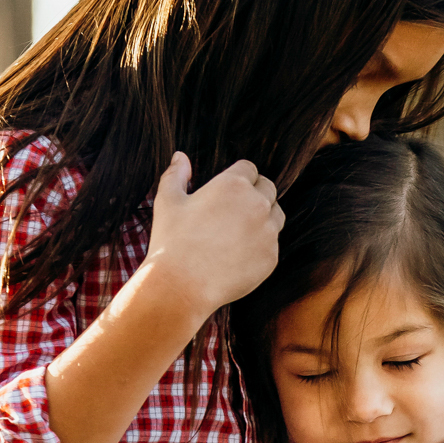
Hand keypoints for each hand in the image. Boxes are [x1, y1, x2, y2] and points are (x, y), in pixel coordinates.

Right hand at [143, 153, 284, 315]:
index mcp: (234, 185)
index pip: (249, 169)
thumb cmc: (171, 241)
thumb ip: (176, 174)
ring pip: (275, 216)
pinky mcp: (272, 257)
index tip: (228, 191)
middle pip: (267, 189)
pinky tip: (237, 255)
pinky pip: (272, 244)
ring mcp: (268, 232)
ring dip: (262, 218)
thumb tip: (180, 156)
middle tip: (233, 212)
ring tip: (235, 233)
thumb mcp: (168, 201)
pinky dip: (260, 246)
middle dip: (254, 195)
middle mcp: (257, 204)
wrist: (181, 286)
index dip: (238, 178)